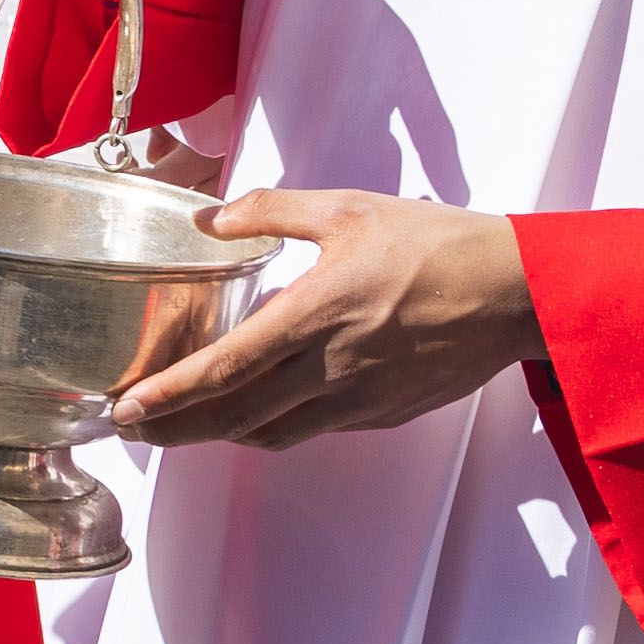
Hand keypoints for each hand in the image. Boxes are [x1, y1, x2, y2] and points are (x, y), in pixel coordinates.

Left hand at [99, 188, 540, 449]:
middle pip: (235, 418)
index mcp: (316, 316)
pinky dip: (274, 425)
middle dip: (175, 430)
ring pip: (273, 433)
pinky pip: (315, 428)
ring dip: (222, 433)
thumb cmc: (437, 244)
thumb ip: (270, 212)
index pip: (226, 368)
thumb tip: (211, 219)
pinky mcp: (386, 414)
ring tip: (184, 423)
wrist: (518, 292)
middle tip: (133, 430)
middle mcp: (332, 369)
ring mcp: (360, 399)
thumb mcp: (348, 209)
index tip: (126, 407)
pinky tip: (259, 409)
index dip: (169, 395)